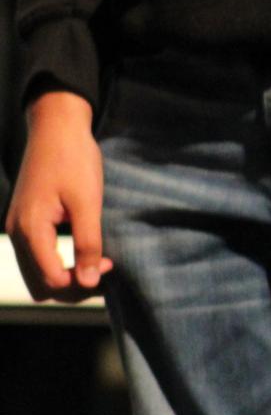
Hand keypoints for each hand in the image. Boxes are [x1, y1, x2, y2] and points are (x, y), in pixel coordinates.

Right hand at [4, 91, 111, 301]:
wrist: (56, 128)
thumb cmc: (73, 160)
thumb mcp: (88, 202)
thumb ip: (88, 243)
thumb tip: (89, 281)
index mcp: (30, 230)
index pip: (51, 280)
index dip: (82, 282)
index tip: (110, 266)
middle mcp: (17, 233)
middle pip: (40, 284)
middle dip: (72, 286)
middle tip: (104, 270)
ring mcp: (18, 228)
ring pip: (36, 273)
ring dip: (65, 276)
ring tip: (97, 262)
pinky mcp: (25, 221)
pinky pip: (37, 256)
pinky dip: (57, 263)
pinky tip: (83, 251)